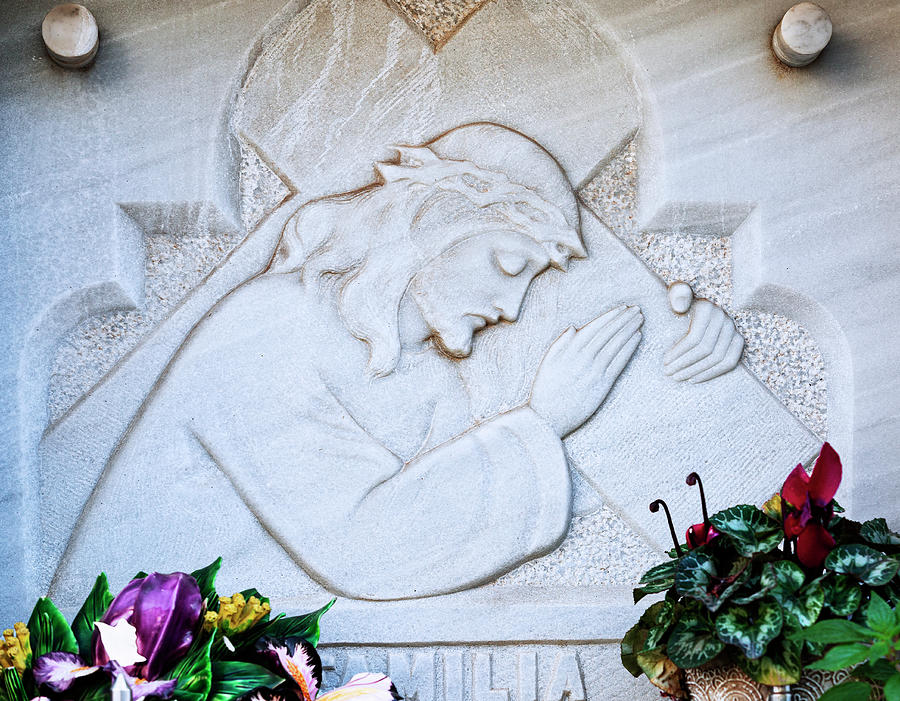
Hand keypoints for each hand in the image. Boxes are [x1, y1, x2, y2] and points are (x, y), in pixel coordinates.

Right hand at [530, 305, 642, 437]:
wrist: (547, 418)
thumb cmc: (545, 391)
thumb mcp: (547, 363)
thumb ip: (560, 343)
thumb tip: (574, 327)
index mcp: (569, 351)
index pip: (595, 328)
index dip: (610, 317)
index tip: (622, 308)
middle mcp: (583, 358)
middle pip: (608, 334)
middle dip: (623, 320)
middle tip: (636, 309)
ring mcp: (594, 371)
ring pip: (616, 345)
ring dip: (629, 330)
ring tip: (639, 320)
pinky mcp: (602, 385)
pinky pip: (618, 362)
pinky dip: (629, 348)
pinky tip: (637, 338)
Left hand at [664, 299, 743, 382]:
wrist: (701, 301)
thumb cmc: (682, 300)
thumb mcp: (677, 293)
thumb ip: (678, 294)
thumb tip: (680, 306)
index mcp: (707, 308)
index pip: (694, 338)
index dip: (679, 353)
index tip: (665, 362)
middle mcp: (724, 318)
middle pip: (705, 349)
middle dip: (685, 364)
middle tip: (669, 373)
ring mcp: (734, 330)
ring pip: (717, 358)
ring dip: (697, 371)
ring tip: (679, 377)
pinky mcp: (738, 341)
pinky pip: (729, 362)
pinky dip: (713, 373)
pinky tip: (695, 378)